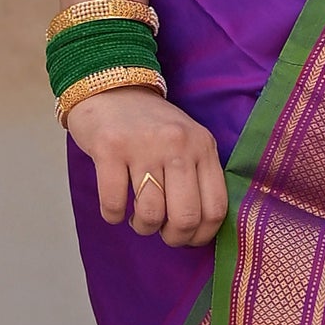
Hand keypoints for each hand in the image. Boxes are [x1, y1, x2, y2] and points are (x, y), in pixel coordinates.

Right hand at [65, 86, 228, 246]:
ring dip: (142, 227)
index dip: (201, 235)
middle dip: (172, 237)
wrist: (110, 87)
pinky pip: (114, 204)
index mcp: (203, 146)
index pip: (215, 208)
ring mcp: (143, 146)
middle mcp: (177, 145)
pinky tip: (115, 209)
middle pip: (184, 217)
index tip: (187, 238)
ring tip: (137, 218)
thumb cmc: (150, 125)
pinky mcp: (109, 149)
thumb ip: (199, 175)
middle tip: (161, 231)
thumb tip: (198, 230)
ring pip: (150, 214)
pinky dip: (113, 216)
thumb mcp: (187, 140)